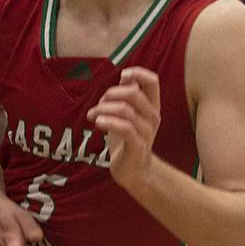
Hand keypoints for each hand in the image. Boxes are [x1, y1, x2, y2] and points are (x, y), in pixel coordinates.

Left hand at [88, 66, 160, 191]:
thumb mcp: (127, 116)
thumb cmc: (128, 141)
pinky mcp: (138, 146)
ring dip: (103, 109)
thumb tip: (126, 77)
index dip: (138, 73)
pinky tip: (97, 123)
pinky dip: (108, 122)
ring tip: (92, 116)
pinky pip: (124, 128)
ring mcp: (146, 132)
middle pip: (133, 93)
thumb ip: (127, 98)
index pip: (152, 81)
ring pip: (125, 110)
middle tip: (97, 105)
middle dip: (110, 94)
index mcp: (152, 107)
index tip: (121, 75)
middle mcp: (153, 117)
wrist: (134, 172)